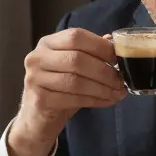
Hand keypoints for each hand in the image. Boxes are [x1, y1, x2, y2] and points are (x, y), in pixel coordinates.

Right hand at [8, 28, 127, 155]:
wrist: (38, 119)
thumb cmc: (60, 90)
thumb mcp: (73, 68)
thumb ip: (90, 53)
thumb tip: (113, 42)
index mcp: (48, 43)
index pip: (76, 36)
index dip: (100, 46)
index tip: (118, 57)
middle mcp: (37, 57)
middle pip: (77, 59)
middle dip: (104, 71)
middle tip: (121, 81)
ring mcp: (35, 79)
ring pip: (76, 81)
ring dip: (102, 88)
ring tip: (118, 93)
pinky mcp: (39, 100)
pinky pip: (72, 99)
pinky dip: (94, 100)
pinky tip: (107, 101)